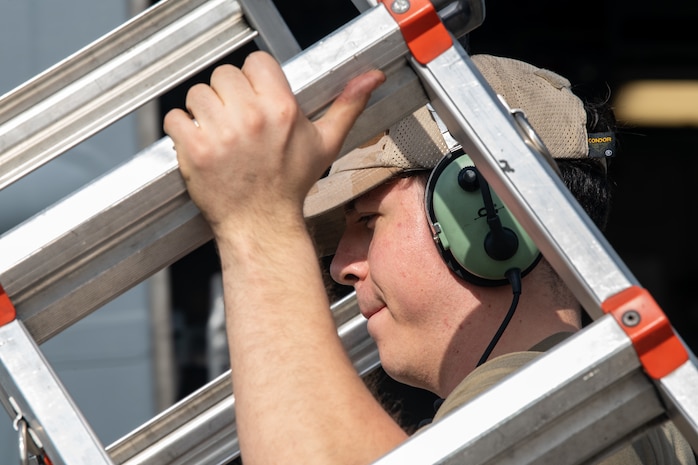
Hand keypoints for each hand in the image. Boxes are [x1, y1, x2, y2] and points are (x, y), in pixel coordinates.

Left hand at [163, 51, 384, 235]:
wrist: (262, 224)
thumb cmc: (291, 184)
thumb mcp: (326, 143)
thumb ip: (347, 105)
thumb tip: (372, 78)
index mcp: (282, 109)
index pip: (255, 62)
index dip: (253, 80)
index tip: (255, 100)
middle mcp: (251, 117)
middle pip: (223, 75)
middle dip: (227, 95)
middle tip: (236, 121)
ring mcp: (221, 134)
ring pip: (197, 94)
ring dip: (203, 112)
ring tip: (219, 135)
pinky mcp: (195, 151)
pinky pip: (175, 119)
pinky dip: (182, 130)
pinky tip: (202, 146)